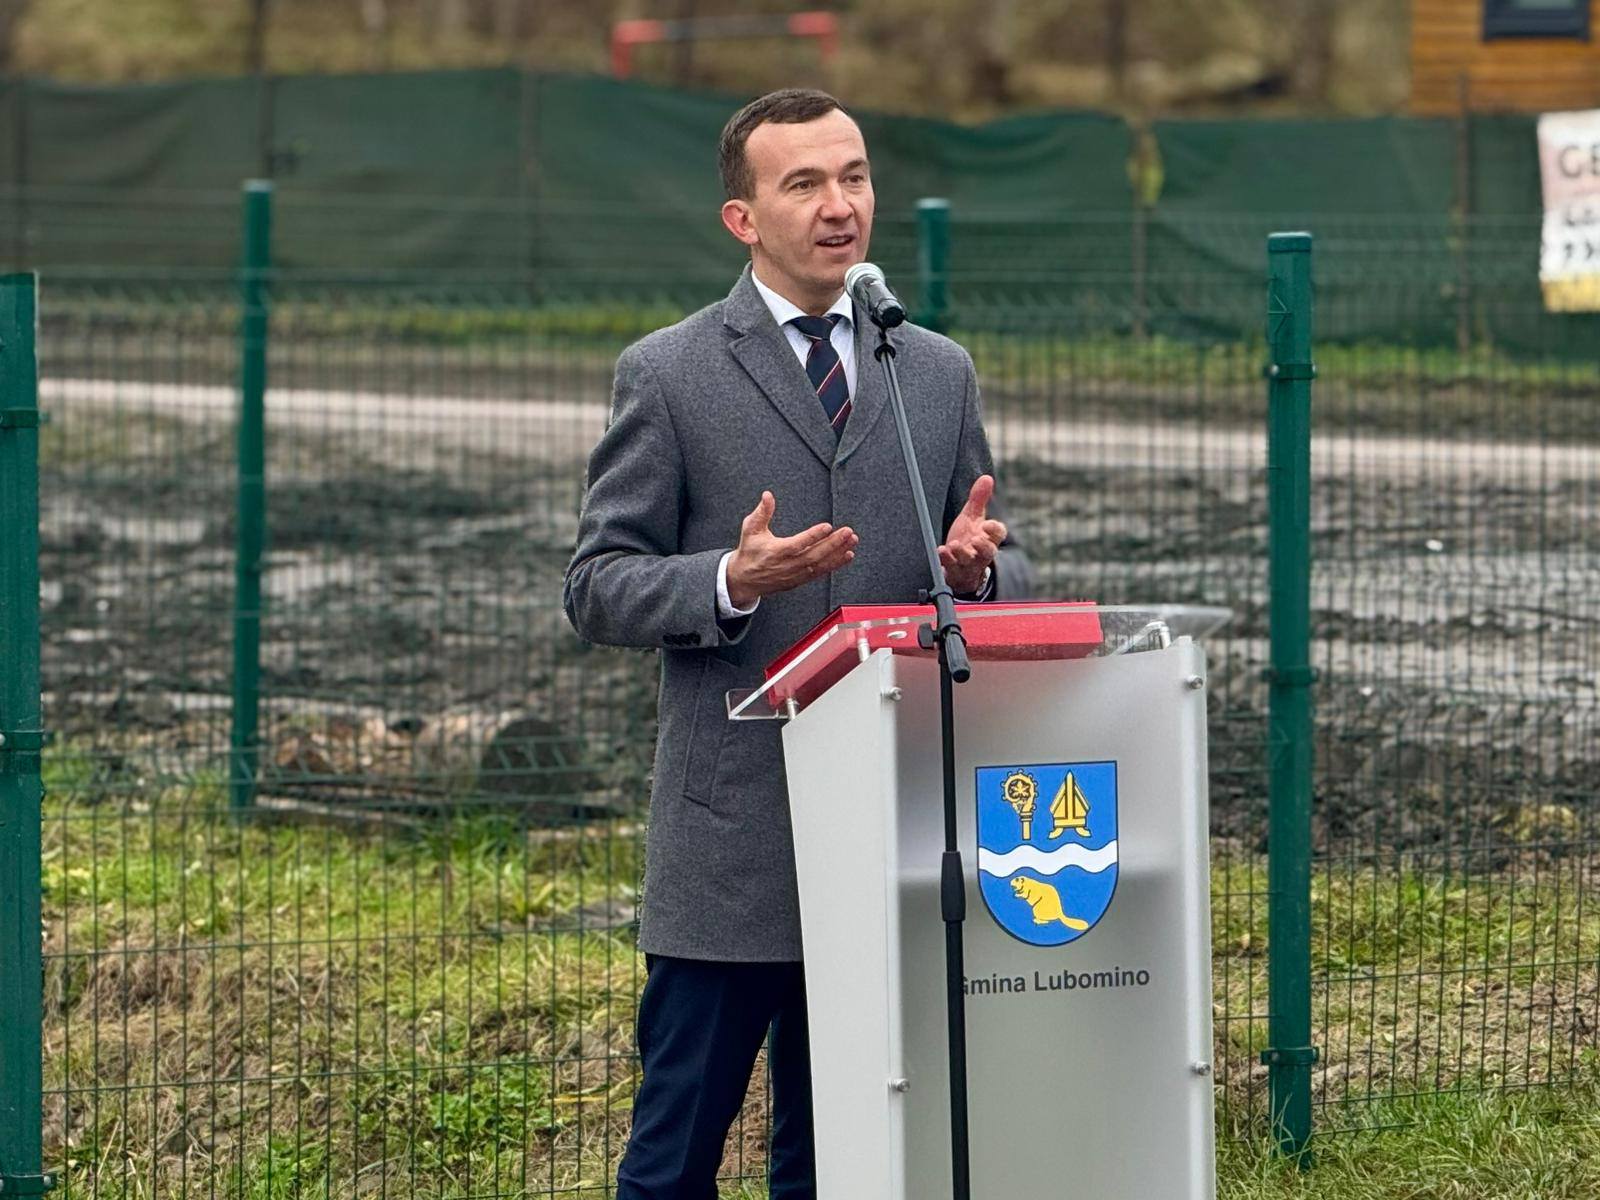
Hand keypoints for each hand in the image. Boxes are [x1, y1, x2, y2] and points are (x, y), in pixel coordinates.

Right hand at [726, 492, 857, 607]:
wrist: (744, 580)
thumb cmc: (749, 551)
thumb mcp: (750, 529)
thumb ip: (762, 512)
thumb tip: (768, 495)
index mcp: (775, 552)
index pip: (797, 544)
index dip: (812, 536)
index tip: (827, 526)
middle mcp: (787, 565)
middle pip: (814, 555)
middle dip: (833, 544)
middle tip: (848, 532)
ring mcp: (794, 574)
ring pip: (820, 565)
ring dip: (837, 554)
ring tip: (852, 542)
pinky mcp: (799, 580)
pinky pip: (820, 573)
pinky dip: (834, 565)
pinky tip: (847, 555)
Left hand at [939, 474, 1005, 594]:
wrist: (957, 564)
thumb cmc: (967, 537)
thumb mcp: (972, 517)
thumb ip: (979, 499)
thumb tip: (987, 478)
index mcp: (989, 538)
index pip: (998, 534)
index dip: (994, 530)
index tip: (987, 524)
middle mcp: (981, 553)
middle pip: (988, 551)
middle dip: (983, 546)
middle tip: (976, 539)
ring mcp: (968, 564)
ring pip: (970, 561)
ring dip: (962, 553)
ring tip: (955, 545)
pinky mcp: (956, 572)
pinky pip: (952, 569)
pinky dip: (946, 560)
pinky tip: (941, 551)